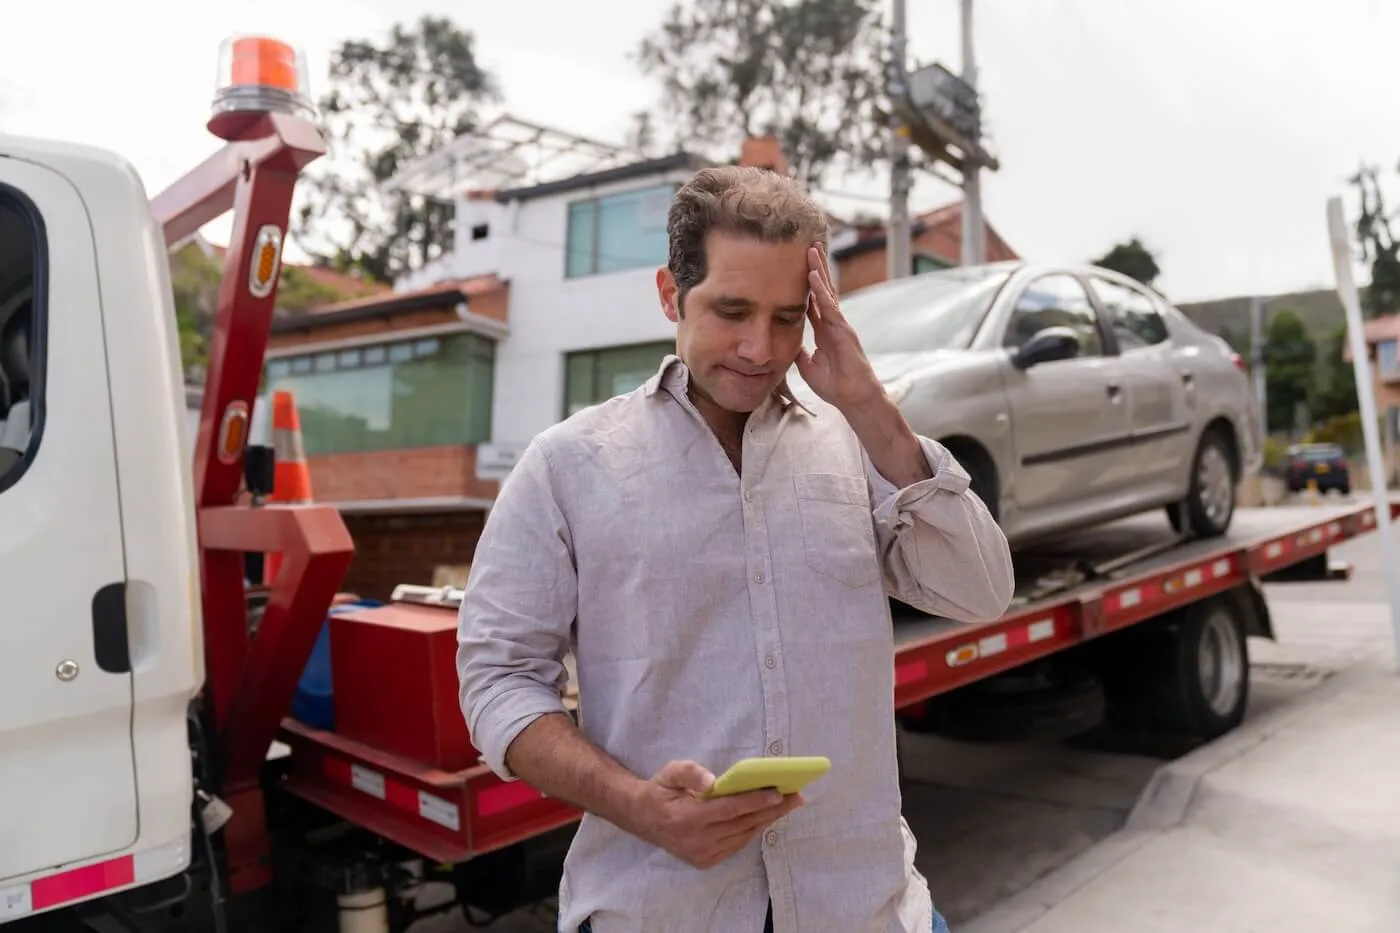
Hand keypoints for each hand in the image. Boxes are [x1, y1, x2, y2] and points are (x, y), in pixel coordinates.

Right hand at [627, 759, 803, 869]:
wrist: (643, 818)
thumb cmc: (662, 790)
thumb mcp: (670, 772)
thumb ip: (690, 772)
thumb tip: (712, 780)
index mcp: (687, 817)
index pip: (729, 809)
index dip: (755, 801)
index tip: (778, 792)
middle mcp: (696, 840)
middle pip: (742, 824)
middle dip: (772, 810)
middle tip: (797, 797)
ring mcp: (701, 854)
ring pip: (743, 836)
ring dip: (768, 820)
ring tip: (789, 805)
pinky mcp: (705, 861)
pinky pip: (737, 844)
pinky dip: (753, 830)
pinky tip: (767, 817)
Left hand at [795, 244, 883, 411]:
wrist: (852, 397)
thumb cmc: (835, 385)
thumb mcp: (807, 366)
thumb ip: (799, 351)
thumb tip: (786, 342)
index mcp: (823, 331)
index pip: (812, 303)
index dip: (804, 286)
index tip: (795, 268)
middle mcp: (832, 323)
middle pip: (821, 290)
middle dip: (815, 268)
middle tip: (807, 247)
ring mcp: (839, 324)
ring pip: (827, 291)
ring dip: (819, 270)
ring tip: (811, 249)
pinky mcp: (843, 329)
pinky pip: (830, 305)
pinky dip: (821, 289)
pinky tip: (814, 274)